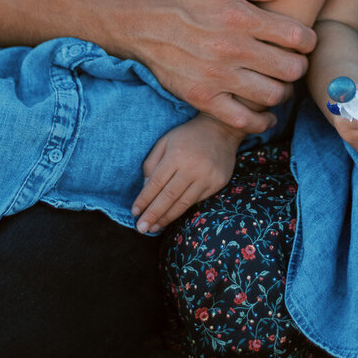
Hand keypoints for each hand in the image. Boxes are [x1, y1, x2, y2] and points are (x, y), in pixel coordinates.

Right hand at [122, 0, 314, 136]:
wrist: (139, 21)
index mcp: (240, 17)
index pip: (296, 36)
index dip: (308, 40)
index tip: (304, 41)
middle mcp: (231, 49)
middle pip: (289, 68)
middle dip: (299, 66)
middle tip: (293, 63)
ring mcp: (217, 76)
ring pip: (271, 95)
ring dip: (283, 91)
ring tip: (278, 83)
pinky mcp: (202, 97)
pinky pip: (241, 119)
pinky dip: (260, 121)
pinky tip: (265, 114)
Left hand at [131, 115, 241, 233]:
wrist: (222, 128)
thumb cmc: (188, 135)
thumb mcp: (165, 141)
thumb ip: (152, 163)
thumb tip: (146, 189)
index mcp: (176, 155)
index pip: (156, 183)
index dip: (144, 199)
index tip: (135, 212)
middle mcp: (192, 167)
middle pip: (168, 197)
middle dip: (153, 214)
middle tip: (141, 228)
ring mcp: (207, 177)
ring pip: (183, 203)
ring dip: (167, 218)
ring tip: (154, 228)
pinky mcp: (218, 183)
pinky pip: (197, 201)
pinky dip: (183, 210)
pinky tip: (172, 217)